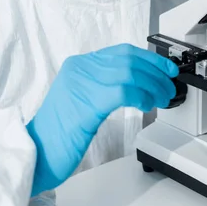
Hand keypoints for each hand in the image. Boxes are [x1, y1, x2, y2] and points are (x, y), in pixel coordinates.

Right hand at [27, 44, 177, 195]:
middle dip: (156, 72)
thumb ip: (104, 85)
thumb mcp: (81, 99)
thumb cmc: (60, 132)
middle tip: (168, 86)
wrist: (37, 153)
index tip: (164, 69)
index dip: (148, 59)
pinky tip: (147, 105)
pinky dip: (142, 96)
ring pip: (130, 73)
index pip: (121, 52)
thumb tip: (140, 83)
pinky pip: (124, 91)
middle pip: (128, 60)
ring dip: (153, 86)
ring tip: (162, 98)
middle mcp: (79, 69)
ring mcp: (81, 84)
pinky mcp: (87, 105)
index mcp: (78, 65)